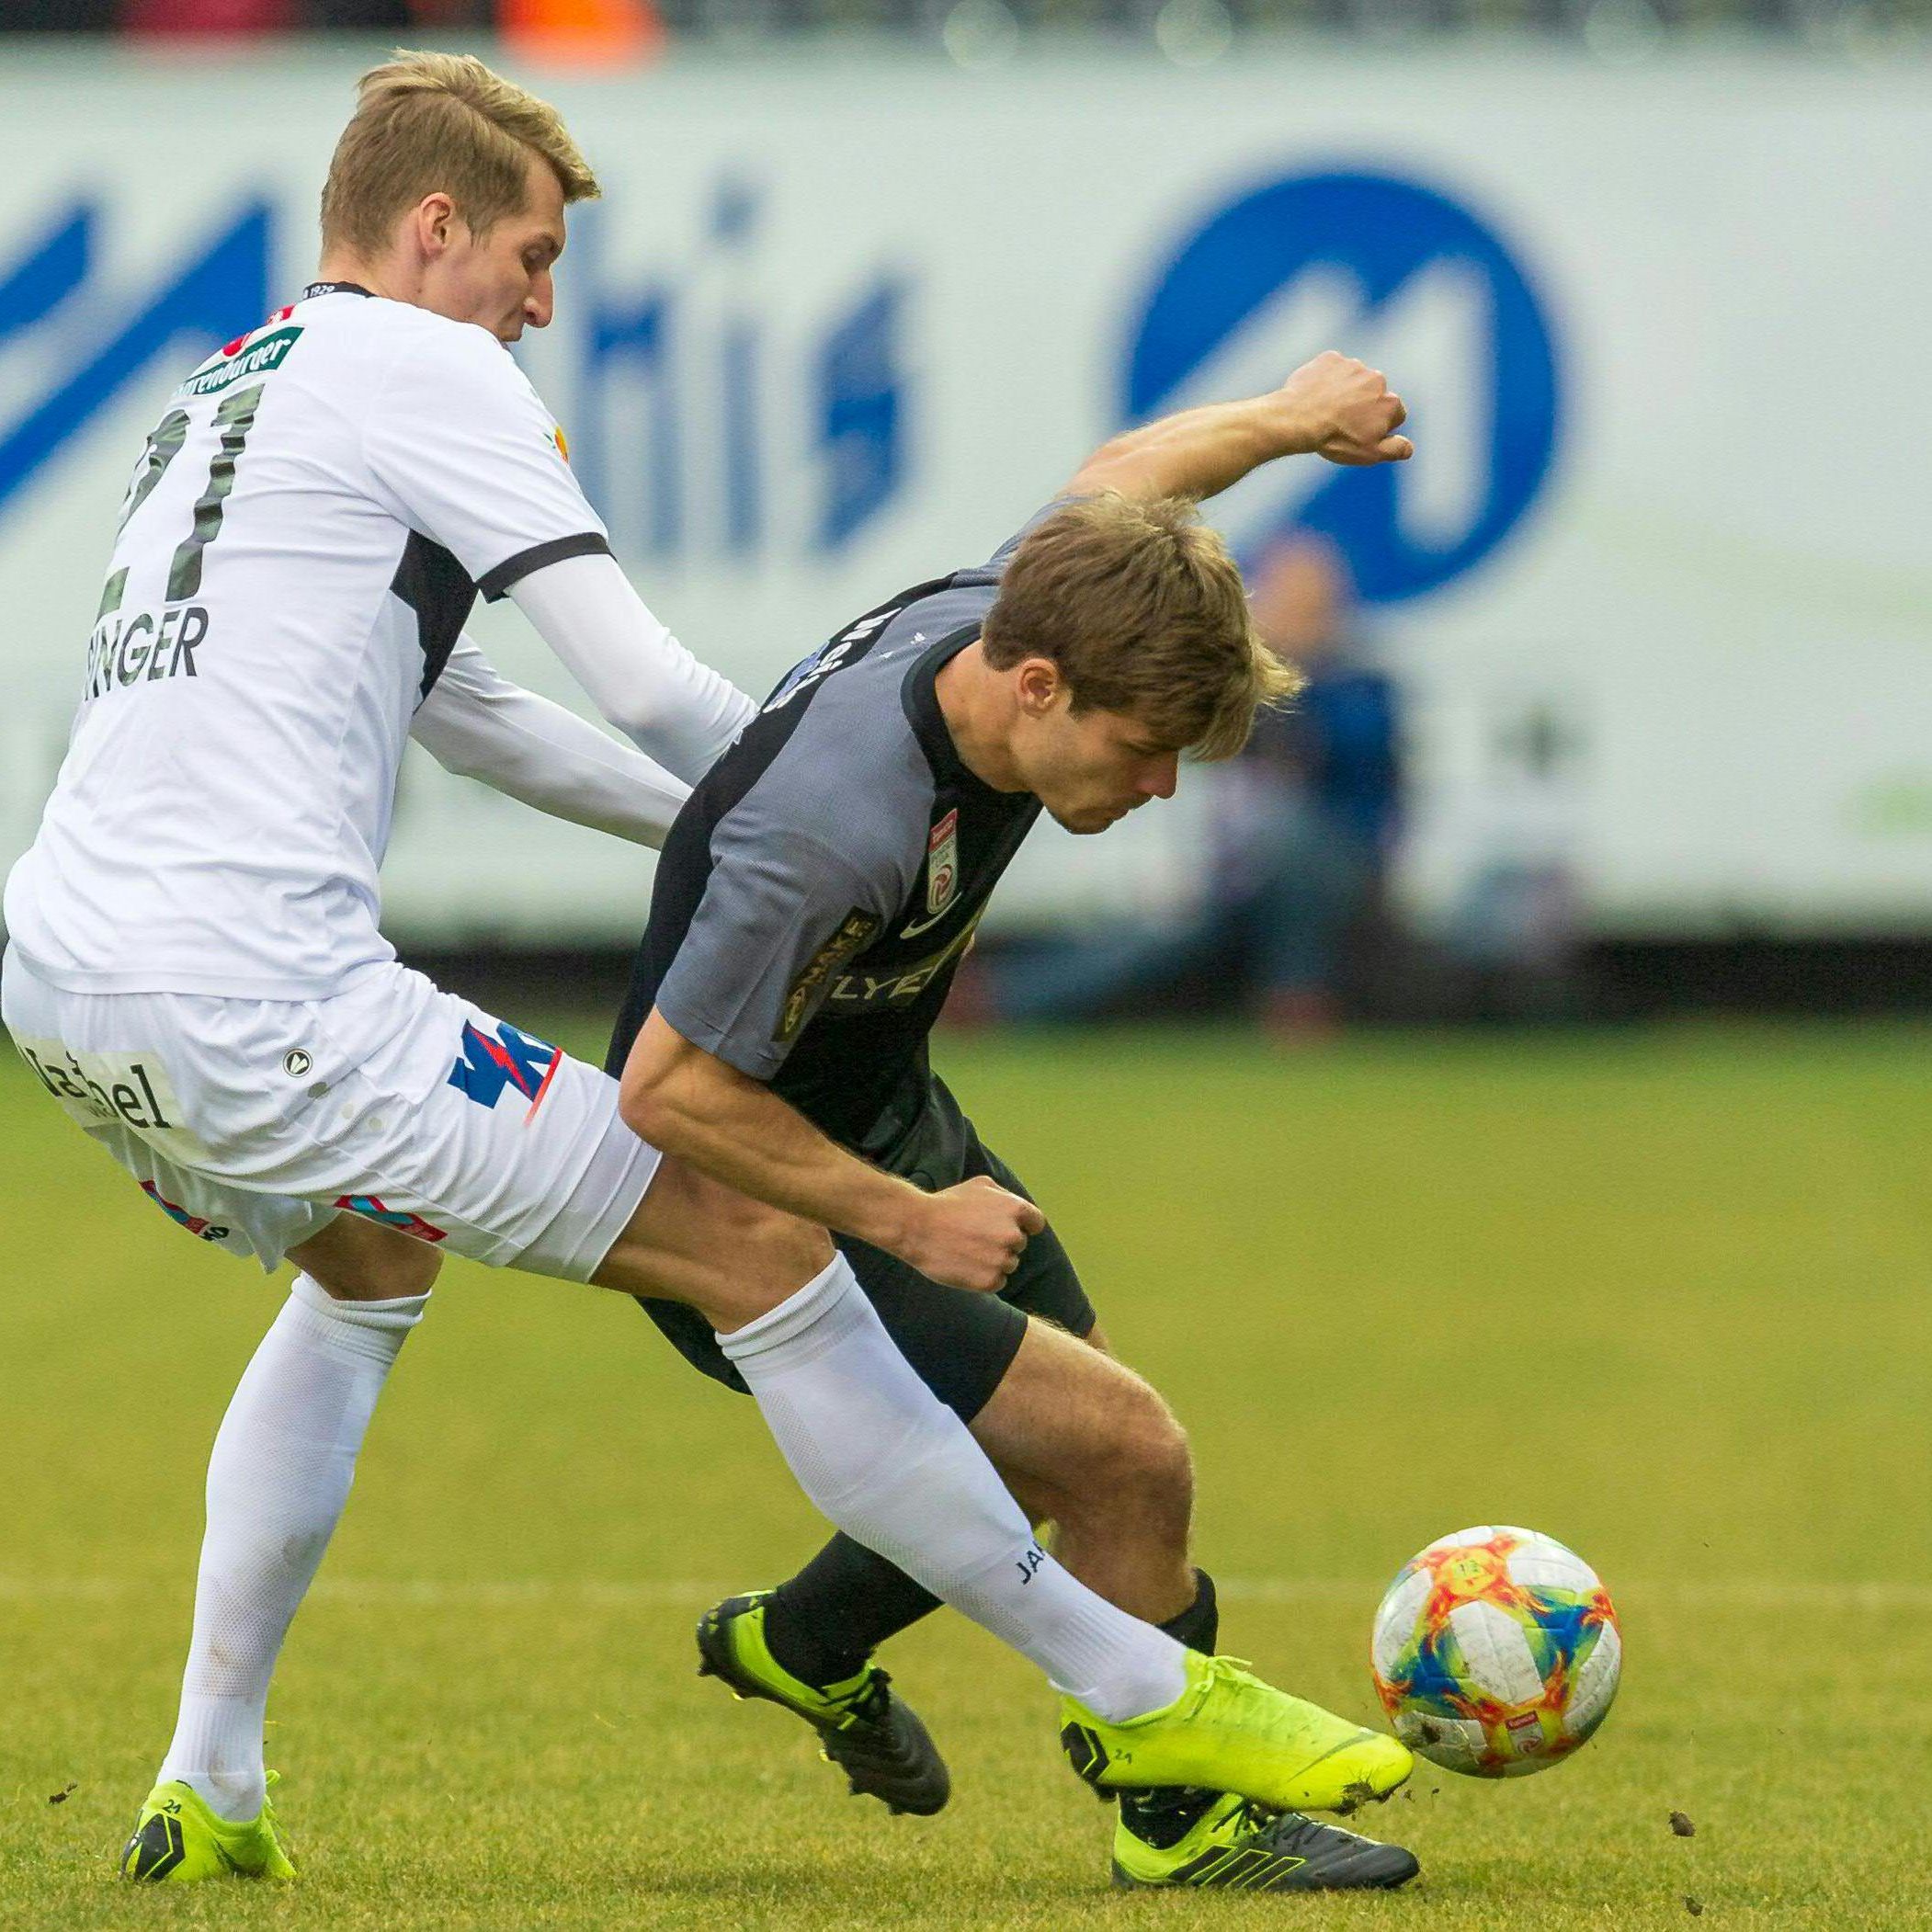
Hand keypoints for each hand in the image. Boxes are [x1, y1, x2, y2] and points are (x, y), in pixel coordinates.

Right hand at [899, 1175, 1047, 1293]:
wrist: (917, 1227)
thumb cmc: (947, 1203)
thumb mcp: (980, 1185)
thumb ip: (1005, 1196)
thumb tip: (1018, 1210)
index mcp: (1015, 1209)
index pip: (1035, 1223)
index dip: (1022, 1225)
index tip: (1005, 1228)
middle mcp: (1013, 1235)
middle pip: (1019, 1244)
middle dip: (1003, 1242)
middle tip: (976, 1238)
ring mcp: (1002, 1259)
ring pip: (1009, 1264)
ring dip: (994, 1260)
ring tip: (967, 1251)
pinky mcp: (989, 1281)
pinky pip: (998, 1282)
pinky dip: (985, 1277)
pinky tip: (966, 1265)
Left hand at [1278, 351, 1412, 465]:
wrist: (1298, 418)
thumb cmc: (1335, 439)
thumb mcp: (1369, 453)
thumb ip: (1394, 449)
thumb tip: (1409, 448)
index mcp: (1390, 402)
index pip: (1394, 414)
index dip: (1378, 426)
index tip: (1359, 433)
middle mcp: (1377, 379)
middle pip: (1374, 394)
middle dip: (1362, 406)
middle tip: (1340, 421)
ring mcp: (1353, 366)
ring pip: (1353, 380)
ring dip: (1344, 391)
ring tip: (1325, 409)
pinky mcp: (1331, 358)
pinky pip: (1332, 368)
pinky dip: (1326, 379)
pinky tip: (1315, 394)